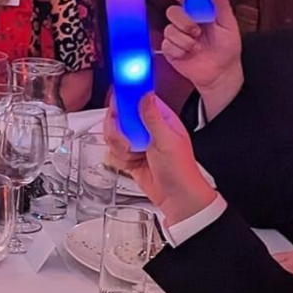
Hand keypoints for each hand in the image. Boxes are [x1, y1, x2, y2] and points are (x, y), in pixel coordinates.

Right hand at [102, 93, 216, 224]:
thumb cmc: (180, 170)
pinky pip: (112, 152)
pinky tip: (132, 164)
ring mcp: (137, 142)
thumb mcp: (167, 141)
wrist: (176, 198)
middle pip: (118, 116)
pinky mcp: (129, 156)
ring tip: (134, 154)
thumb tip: (145, 94)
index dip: (125, 97)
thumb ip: (152, 117)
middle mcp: (146, 128)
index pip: (138, 98)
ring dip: (119, 148)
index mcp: (160, 118)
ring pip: (112, 135)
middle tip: (126, 139)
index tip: (116, 100)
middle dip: (117, 130)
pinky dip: (118, 160)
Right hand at [159, 0, 243, 111]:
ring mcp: (177, 36)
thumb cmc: (227, 50)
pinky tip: (189, 54)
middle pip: (172, 11)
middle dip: (184, 21)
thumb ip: (221, 5)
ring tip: (197, 48)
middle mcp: (185, 22)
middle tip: (197, 31)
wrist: (220, 73)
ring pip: (169, 30)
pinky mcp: (170, 50)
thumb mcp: (229, 25)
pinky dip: (180, 51)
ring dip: (185, 40)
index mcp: (199, 12)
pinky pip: (167, 45)